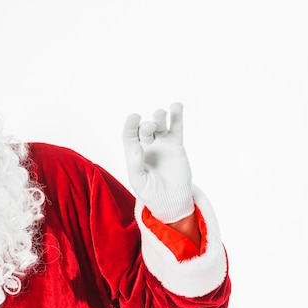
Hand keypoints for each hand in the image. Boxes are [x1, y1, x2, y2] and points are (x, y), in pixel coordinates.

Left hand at [122, 102, 193, 222]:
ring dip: (159, 116)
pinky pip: (176, 128)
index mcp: (133, 152)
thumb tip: (136, 146)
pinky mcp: (176, 145)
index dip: (130, 124)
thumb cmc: (150, 192)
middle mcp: (146, 145)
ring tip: (161, 113)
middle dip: (147, 125)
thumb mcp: (138, 180)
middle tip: (151, 127)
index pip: (129, 134)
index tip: (134, 117)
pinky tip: (177, 106)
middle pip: (145, 128)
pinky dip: (177, 116)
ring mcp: (162, 143)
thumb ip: (135, 164)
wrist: (171, 200)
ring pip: (159, 124)